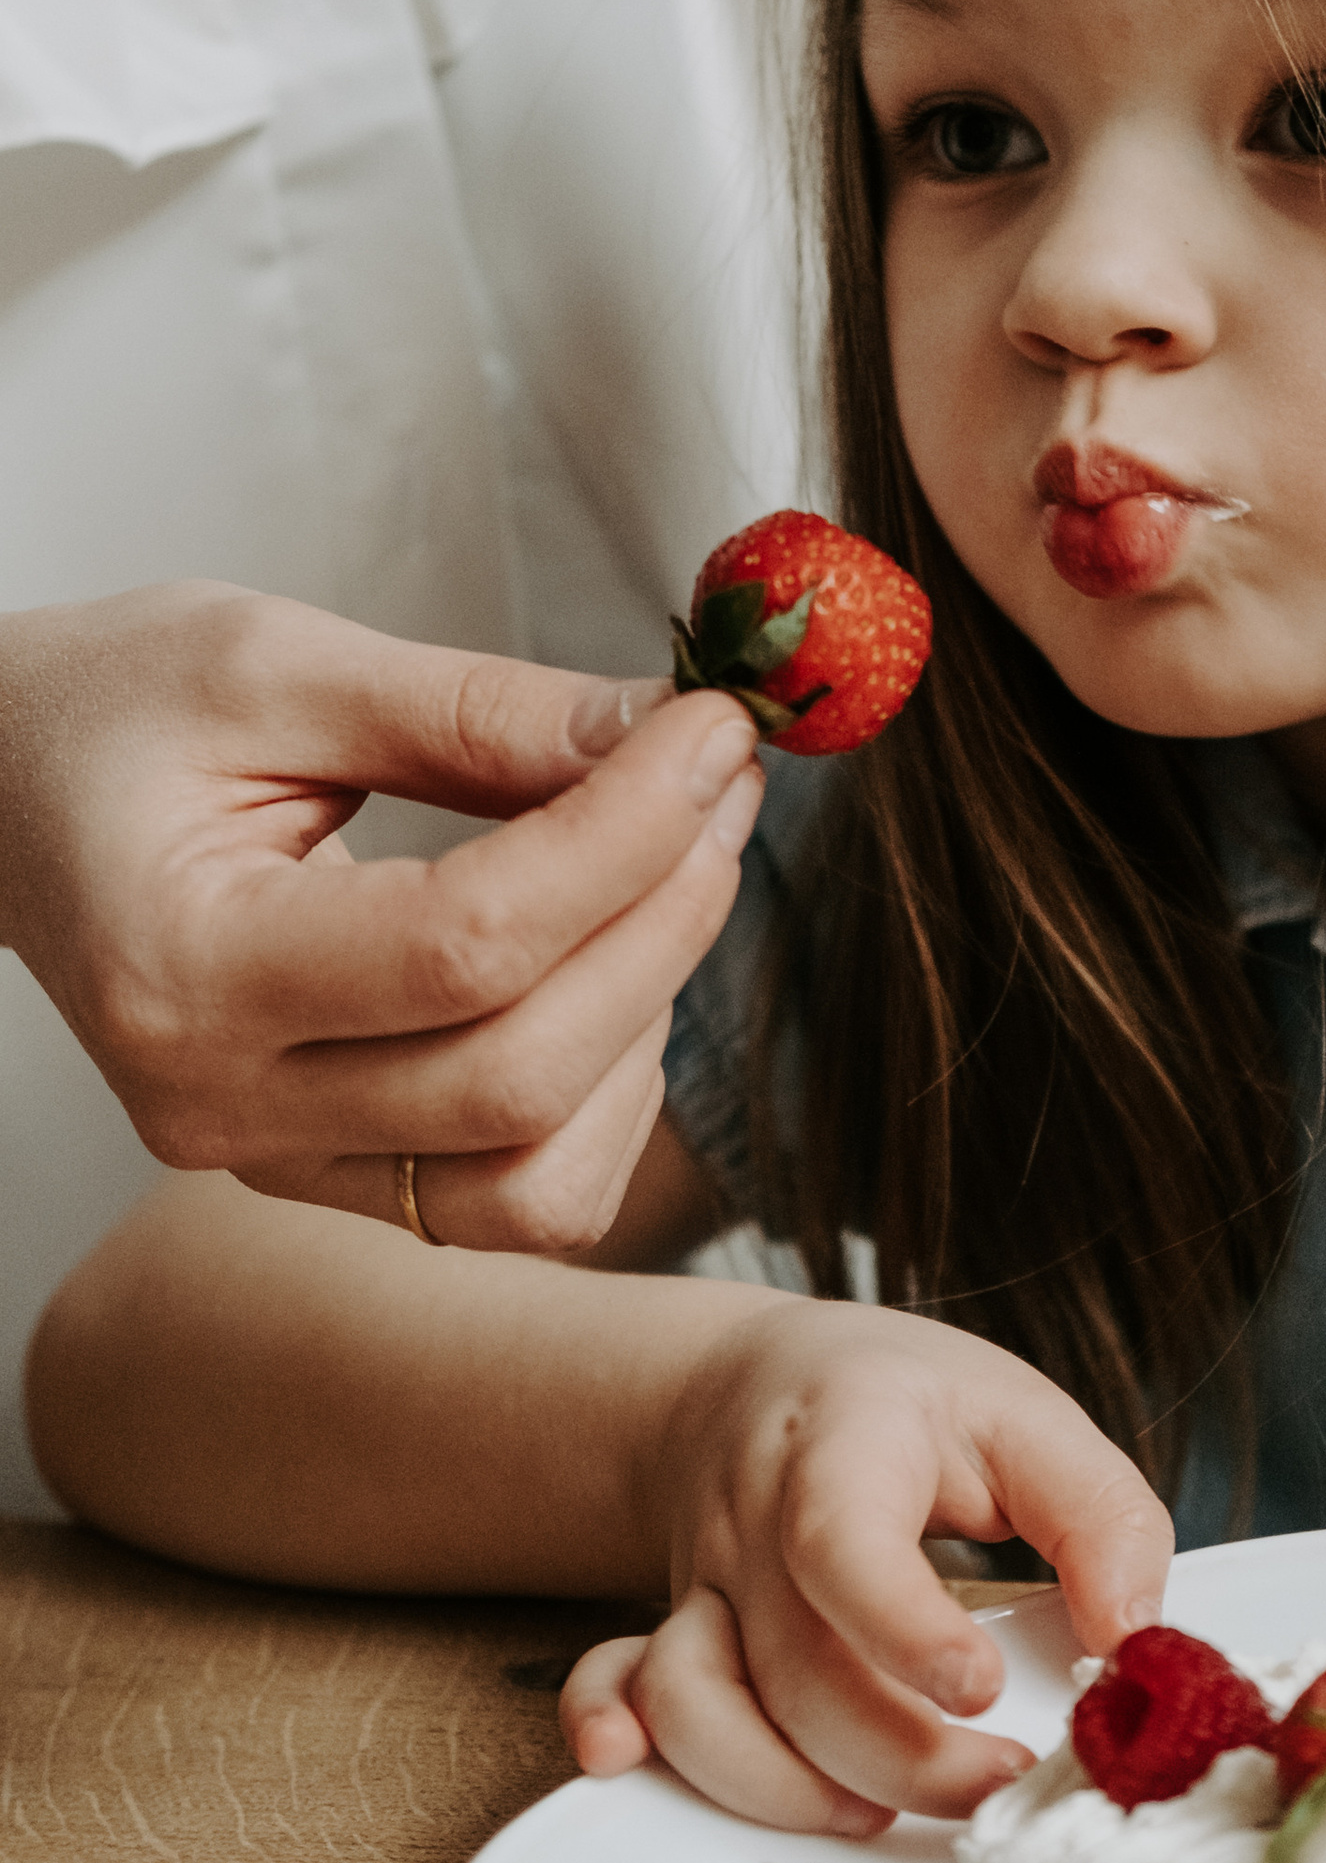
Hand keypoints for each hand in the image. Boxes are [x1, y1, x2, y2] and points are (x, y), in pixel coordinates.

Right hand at [0, 583, 759, 1252]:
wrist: (4, 795)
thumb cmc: (110, 715)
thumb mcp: (272, 661)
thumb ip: (472, 706)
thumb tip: (654, 733)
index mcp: (181, 966)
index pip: (462, 945)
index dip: (623, 838)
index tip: (709, 734)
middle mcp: (218, 1100)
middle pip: (518, 1078)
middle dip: (663, 922)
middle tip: (718, 788)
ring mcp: (274, 1161)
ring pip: (538, 1181)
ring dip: (645, 1022)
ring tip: (657, 869)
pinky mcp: (334, 1178)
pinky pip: (522, 1201)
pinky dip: (605, 1096)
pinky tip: (600, 968)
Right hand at [558, 1302, 1174, 1826]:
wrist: (762, 1382)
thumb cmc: (909, 1404)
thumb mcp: (1025, 1415)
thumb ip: (1101, 1516)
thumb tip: (1134, 1637)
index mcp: (846, 1446)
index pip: (841, 1541)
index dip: (902, 1629)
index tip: (984, 1689)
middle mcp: (753, 1519)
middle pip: (795, 1668)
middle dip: (898, 1758)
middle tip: (1000, 1785)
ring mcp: (701, 1580)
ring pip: (700, 1703)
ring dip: (784, 1787)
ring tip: (882, 1814)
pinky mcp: (669, 1628)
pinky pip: (615, 1684)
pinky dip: (611, 1731)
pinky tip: (629, 1768)